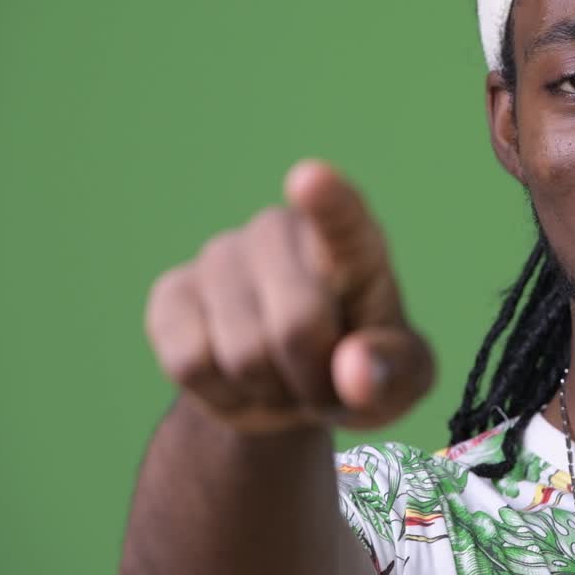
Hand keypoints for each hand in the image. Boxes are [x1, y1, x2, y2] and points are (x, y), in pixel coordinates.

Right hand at [144, 160, 433, 433]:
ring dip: (269, 392)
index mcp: (353, 243)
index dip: (327, 201)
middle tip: (322, 384)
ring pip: (242, 355)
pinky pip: (192, 362)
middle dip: (313, 379)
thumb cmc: (359, 369)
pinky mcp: (172, 292)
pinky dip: (221, 394)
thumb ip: (394, 372)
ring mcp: (221, 254)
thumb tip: (354, 374)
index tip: (309, 180)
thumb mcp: (402, 378)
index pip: (343, 218)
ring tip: (282, 378)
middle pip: (297, 327)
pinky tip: (237, 379)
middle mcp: (281, 231)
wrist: (289, 386)